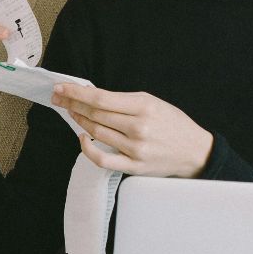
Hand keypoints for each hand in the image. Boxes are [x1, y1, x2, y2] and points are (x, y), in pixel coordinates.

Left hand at [53, 84, 214, 177]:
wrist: (194, 151)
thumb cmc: (173, 124)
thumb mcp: (153, 103)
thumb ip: (124, 101)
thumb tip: (93, 97)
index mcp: (144, 106)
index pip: (101, 98)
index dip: (77, 92)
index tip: (62, 88)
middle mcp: (138, 127)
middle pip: (95, 114)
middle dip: (72, 104)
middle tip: (59, 98)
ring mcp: (135, 149)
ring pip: (96, 132)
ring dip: (80, 120)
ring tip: (72, 112)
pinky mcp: (133, 166)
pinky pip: (102, 159)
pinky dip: (88, 149)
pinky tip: (83, 137)